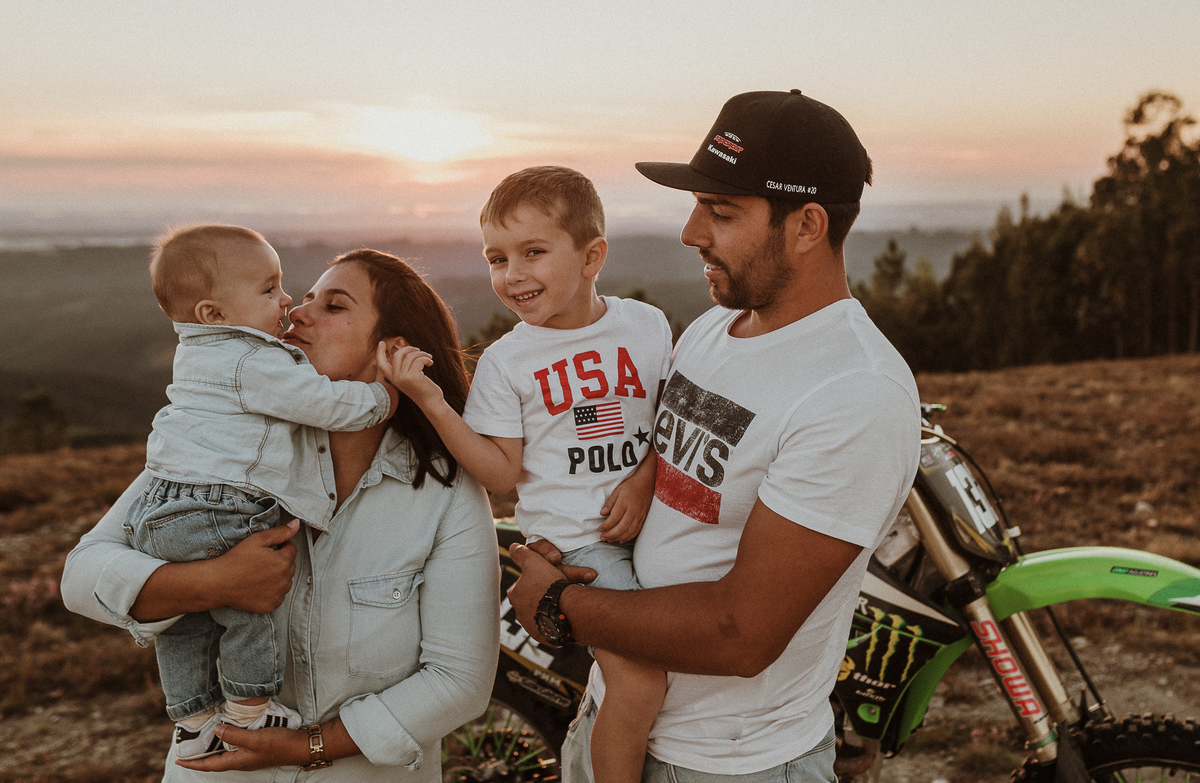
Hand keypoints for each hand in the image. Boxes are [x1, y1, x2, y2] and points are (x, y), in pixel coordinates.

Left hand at [175, 725, 307, 770]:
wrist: (299, 746)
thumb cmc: (278, 744)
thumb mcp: (255, 738)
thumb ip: (235, 735)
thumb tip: (216, 731)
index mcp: (237, 761)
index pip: (209, 765)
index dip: (193, 763)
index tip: (178, 761)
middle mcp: (240, 760)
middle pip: (214, 761)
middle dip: (199, 757)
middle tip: (186, 748)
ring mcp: (248, 755)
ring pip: (224, 753)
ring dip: (211, 748)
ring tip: (200, 740)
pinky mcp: (255, 748)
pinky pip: (234, 746)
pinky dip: (225, 741)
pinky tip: (225, 732)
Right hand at [211, 520, 299, 613]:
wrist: (218, 583)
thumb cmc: (236, 559)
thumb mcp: (257, 540)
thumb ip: (280, 532)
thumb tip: (297, 523)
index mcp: (283, 561)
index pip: (291, 549)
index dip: (281, 546)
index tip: (267, 549)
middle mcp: (284, 580)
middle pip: (290, 566)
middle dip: (280, 561)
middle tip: (261, 561)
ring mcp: (278, 595)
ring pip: (285, 581)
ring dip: (278, 577)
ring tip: (259, 573)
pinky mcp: (270, 606)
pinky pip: (278, 596)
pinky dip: (272, 591)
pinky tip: (258, 586)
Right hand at [375, 341, 442, 409]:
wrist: (431, 402)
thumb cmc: (423, 388)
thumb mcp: (410, 377)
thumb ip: (405, 368)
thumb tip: (406, 351)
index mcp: (393, 378)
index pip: (381, 364)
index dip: (380, 353)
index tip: (381, 343)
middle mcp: (395, 378)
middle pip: (397, 354)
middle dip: (409, 348)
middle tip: (419, 350)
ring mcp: (403, 378)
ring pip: (410, 356)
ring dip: (422, 354)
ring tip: (429, 358)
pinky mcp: (412, 377)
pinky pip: (419, 360)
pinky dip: (426, 359)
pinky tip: (431, 363)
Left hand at [507, 542, 594, 644]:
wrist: (568, 610)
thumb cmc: (549, 584)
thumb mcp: (534, 562)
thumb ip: (522, 554)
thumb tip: (512, 547)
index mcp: (515, 596)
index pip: (522, 585)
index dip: (536, 579)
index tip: (548, 578)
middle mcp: (520, 614)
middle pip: (532, 601)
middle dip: (543, 595)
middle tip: (559, 589)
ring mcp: (533, 627)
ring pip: (542, 614)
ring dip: (550, 609)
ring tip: (565, 602)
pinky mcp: (546, 637)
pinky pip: (551, 627)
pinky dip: (557, 621)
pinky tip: (566, 615)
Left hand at [599, 451, 655, 541]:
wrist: (647, 482)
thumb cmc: (631, 485)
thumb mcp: (618, 490)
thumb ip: (610, 502)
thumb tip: (603, 513)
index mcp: (625, 502)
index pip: (615, 518)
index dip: (606, 525)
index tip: (600, 529)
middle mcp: (633, 510)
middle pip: (622, 527)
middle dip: (611, 534)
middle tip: (603, 537)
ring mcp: (640, 515)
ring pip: (629, 531)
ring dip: (619, 537)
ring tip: (610, 540)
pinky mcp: (644, 518)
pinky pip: (637, 530)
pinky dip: (629, 537)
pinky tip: (621, 539)